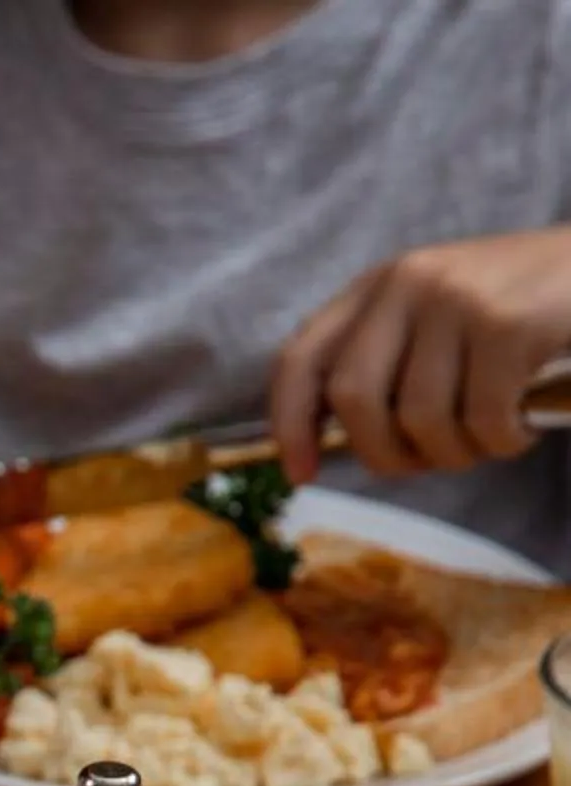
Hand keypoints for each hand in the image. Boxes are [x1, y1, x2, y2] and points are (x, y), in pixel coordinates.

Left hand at [273, 229, 570, 480]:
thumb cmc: (521, 308)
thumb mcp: (438, 319)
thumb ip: (386, 362)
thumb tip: (326, 440)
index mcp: (378, 286)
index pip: (301, 358)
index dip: (290, 425)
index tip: (300, 474)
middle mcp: (408, 283)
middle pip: (354, 399)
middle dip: (384, 454)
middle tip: (424, 465)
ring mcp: (458, 300)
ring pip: (421, 419)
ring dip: (455, 454)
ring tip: (487, 441)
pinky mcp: (508, 325)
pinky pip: (483, 419)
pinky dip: (503, 443)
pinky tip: (524, 430)